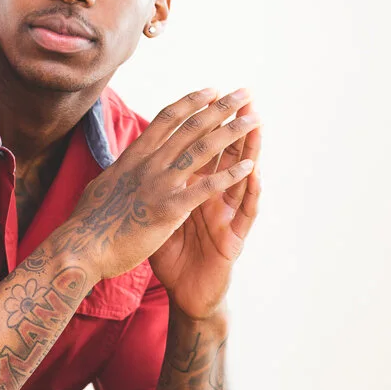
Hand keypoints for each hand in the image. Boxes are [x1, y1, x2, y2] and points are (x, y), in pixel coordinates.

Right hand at [48, 88, 259, 279]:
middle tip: (244, 93)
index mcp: (134, 156)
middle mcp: (149, 163)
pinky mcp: (168, 209)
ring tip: (254, 119)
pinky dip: (229, 175)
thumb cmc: (89, 222)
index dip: (192, 102)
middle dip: (221, 107)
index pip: (167, 118)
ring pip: (203, 149)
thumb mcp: (103, 185)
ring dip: (232, 132)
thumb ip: (119, 172)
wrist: (80, 247)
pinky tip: (249, 166)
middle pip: (191, 126)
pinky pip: (205, 187)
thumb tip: (118, 164)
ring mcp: (159, 184)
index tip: (211, 90)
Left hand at [149, 92, 261, 318]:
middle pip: (227, 157)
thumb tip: (133, 165)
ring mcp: (227, 217)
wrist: (186, 295)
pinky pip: (245, 213)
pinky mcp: (234, 239)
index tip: (210, 94)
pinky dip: (250, 193)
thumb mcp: (158, 218)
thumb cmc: (173, 257)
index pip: (204, 151)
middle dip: (233, 126)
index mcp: (196, 190)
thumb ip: (154, 191)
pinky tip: (256, 174)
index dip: (208, 125)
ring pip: (242, 178)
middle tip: (243, 97)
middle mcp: (216, 199)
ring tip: (257, 124)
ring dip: (250, 150)